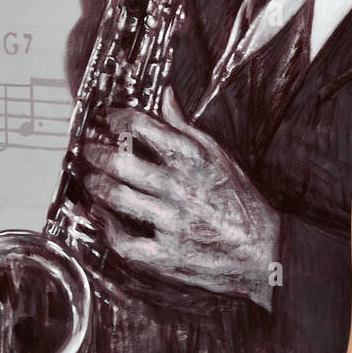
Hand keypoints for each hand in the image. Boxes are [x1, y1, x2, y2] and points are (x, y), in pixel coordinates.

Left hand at [82, 87, 279, 306]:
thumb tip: (166, 96)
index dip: (114, 118)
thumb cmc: (239, 200)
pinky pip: (125, 242)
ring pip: (117, 198)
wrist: (264, 250)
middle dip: (94, 152)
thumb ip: (185, 126)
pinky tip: (101, 216)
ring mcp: (172, 223)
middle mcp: (180, 188)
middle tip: (87, 149)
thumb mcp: (217, 154)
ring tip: (90, 178)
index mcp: (192, 159)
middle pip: (120, 162)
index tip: (106, 119)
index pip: (140, 126)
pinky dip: (106, 228)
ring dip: (95, 184)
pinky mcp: (167, 256)